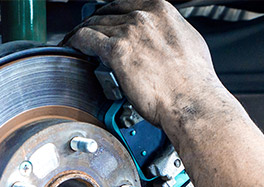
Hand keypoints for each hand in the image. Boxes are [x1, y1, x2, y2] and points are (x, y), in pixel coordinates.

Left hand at [67, 0, 228, 132]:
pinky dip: (74, 42)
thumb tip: (156, 36)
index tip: (102, 21)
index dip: (108, 14)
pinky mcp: (116, 50)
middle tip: (83, 35)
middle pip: (105, 15)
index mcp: (161, 11)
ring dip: (79, 34)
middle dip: (92, 24)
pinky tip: (70, 48)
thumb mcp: (186, 40)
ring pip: (93, 26)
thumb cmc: (193, 80)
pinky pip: (85, 39)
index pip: (123, 4)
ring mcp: (129, 32)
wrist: (191, 100)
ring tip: (73, 44)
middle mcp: (143, 17)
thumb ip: (165, 32)